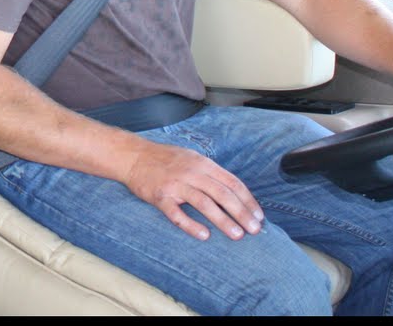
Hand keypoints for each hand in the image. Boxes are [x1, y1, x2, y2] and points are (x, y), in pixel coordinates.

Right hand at [122, 139, 263, 241]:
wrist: (133, 156)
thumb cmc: (165, 159)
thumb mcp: (192, 159)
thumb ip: (211, 173)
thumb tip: (234, 192)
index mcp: (202, 164)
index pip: (232, 182)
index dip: (248, 200)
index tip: (259, 216)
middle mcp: (191, 172)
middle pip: (222, 193)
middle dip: (242, 213)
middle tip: (255, 230)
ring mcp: (175, 184)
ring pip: (204, 203)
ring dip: (223, 220)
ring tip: (237, 235)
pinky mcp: (160, 196)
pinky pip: (177, 213)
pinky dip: (191, 225)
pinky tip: (204, 235)